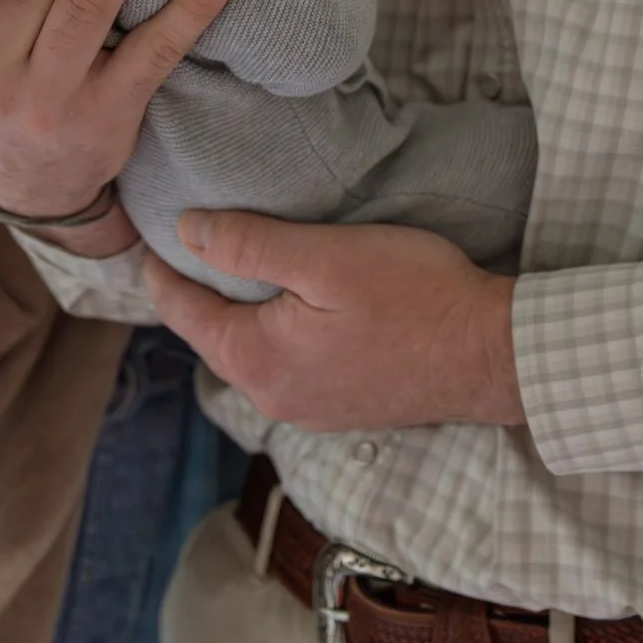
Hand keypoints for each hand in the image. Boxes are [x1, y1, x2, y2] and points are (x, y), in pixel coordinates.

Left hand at [145, 217, 522, 430]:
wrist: (494, 355)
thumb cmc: (416, 298)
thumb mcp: (325, 257)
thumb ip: (248, 245)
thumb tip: (184, 232)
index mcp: (257, 361)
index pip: (183, 313)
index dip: (162, 270)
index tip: (148, 237)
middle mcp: (274, 398)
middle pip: (215, 337)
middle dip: (200, 292)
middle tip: (191, 244)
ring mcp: (310, 410)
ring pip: (253, 354)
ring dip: (242, 315)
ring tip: (242, 269)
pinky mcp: (343, 407)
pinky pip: (289, 368)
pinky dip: (277, 335)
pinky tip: (297, 308)